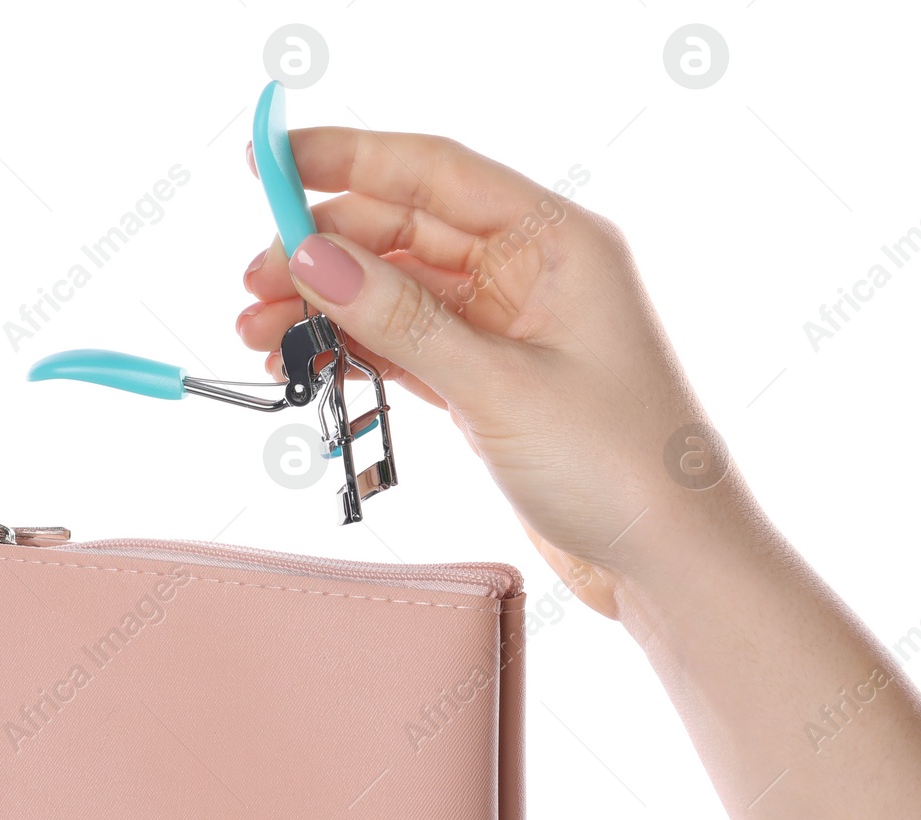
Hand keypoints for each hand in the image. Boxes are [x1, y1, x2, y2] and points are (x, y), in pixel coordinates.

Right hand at [237, 128, 741, 615]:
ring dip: (332, 307)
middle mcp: (534, 272)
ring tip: (260, 335)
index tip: (269, 161)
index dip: (347, 157)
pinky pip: (412, 345)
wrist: (667, 561)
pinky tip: (310, 360)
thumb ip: (402, 317)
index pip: (436, 170)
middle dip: (326, 250)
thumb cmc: (619, 465)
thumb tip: (315, 255)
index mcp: (558, 240)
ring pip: (401, 292)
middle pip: (408, 230)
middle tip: (252, 281)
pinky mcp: (495, 383)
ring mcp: (512, 329)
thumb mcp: (498, 384)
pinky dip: (361, 350)